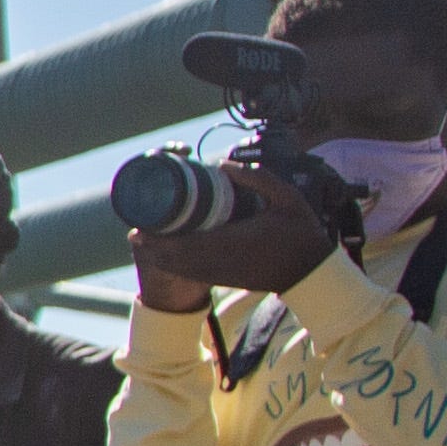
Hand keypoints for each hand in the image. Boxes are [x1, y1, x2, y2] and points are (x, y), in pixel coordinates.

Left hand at [129, 192, 336, 313]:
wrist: (312, 272)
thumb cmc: (301, 232)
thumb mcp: (287, 199)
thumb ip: (258, 179)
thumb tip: (223, 165)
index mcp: (236, 240)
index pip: (188, 243)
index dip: (160, 240)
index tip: (140, 229)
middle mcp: (225, 260)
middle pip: (178, 259)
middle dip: (153, 249)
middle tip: (134, 234)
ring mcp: (225, 273)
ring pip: (184, 270)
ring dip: (162, 260)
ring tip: (143, 244)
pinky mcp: (228, 280)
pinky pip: (196, 276)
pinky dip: (178, 268)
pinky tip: (167, 258)